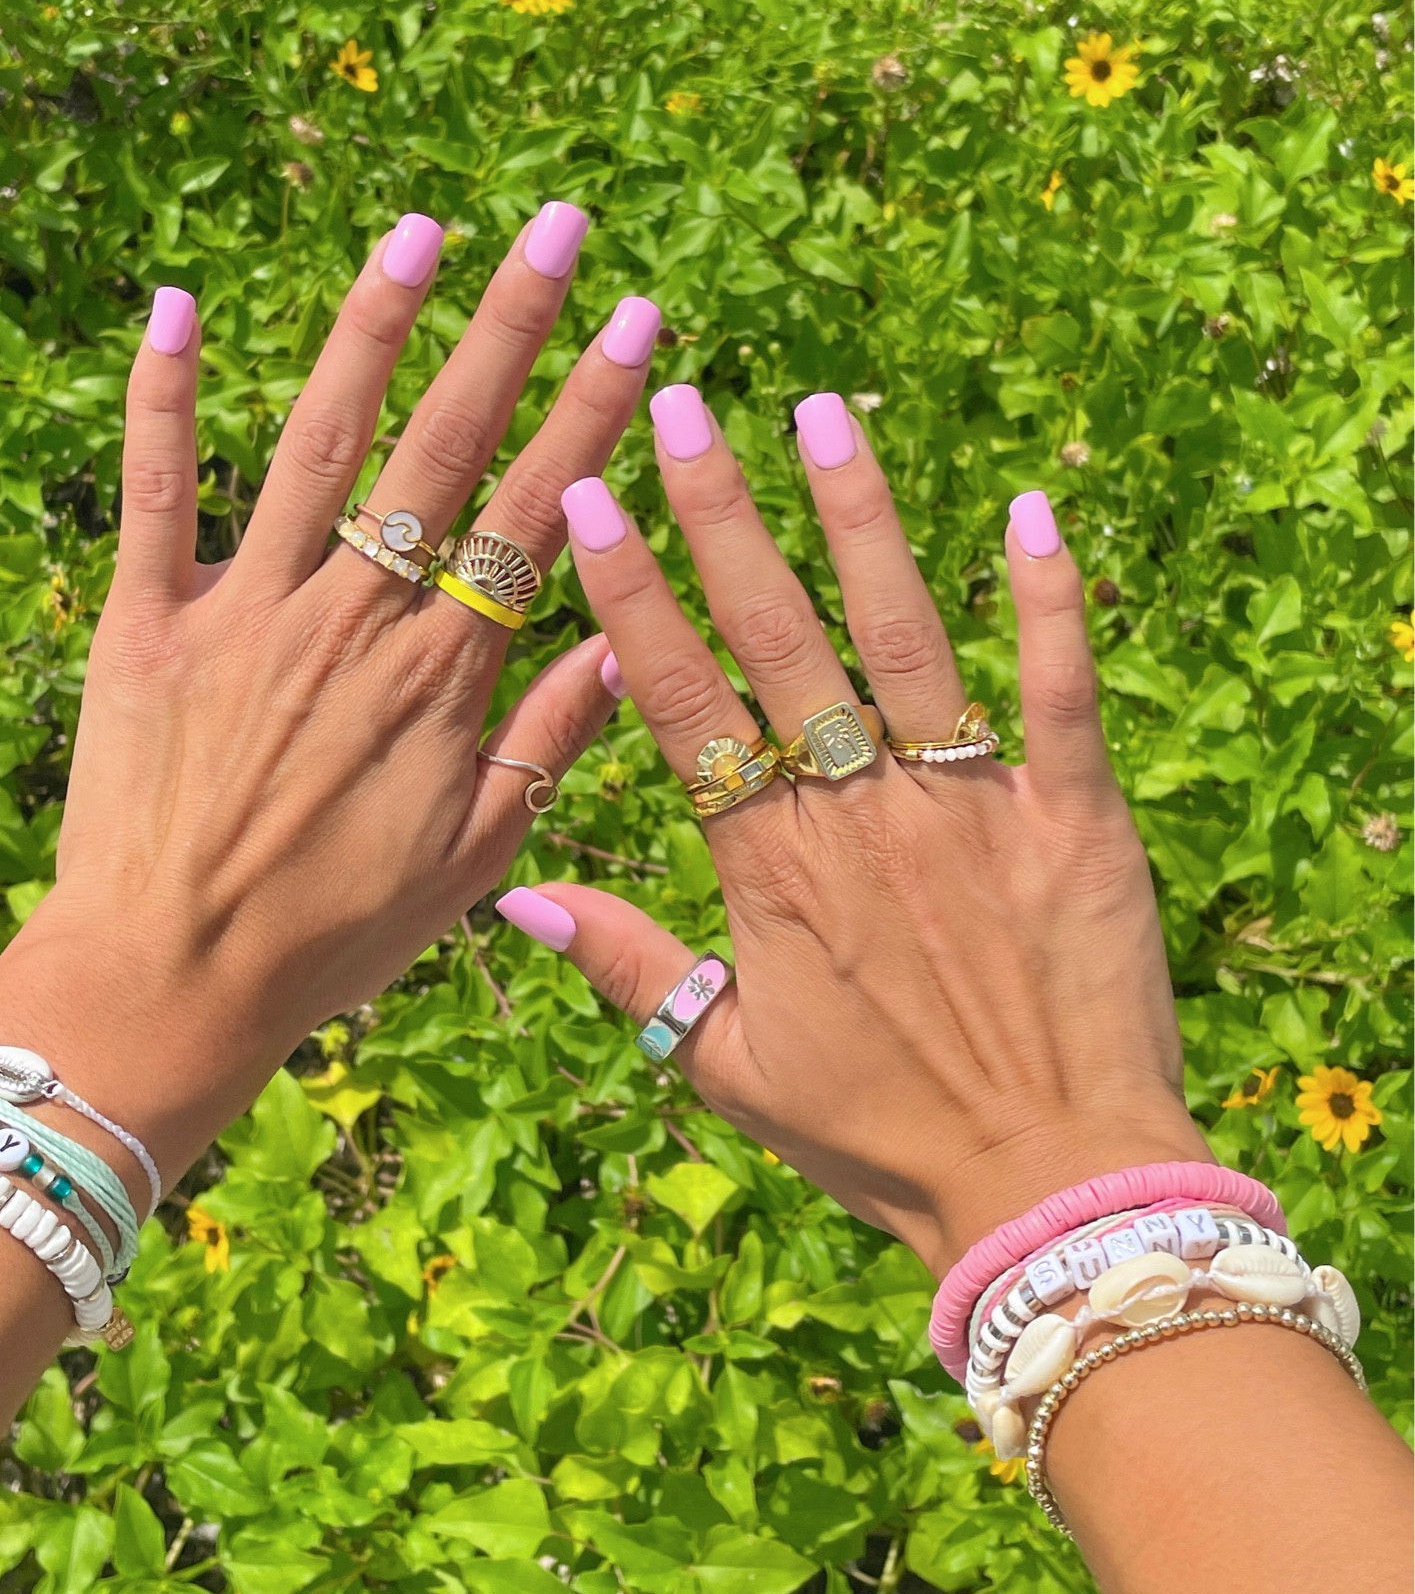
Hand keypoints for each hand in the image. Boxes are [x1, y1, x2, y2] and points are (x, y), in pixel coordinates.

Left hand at [0, 205, 652, 1184]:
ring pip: (320, 442)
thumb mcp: (472, 860)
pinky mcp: (145, 620)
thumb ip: (547, 744)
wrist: (168, 979)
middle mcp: (352, 618)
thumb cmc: (330, 936)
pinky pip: (153, 492)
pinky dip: (162, 396)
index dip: (595, 413)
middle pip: (445, 447)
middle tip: (560, 229)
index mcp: (439, 676)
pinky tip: (176, 303)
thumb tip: (627, 644)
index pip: (535, 513)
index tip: (643, 325)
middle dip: (511, 329)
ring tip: (421, 230)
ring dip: (372, 329)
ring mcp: (245, 609)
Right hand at [498, 388, 1209, 1275]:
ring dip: (860, 519)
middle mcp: (860, 814)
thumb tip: (519, 895)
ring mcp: (971, 806)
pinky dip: (1050, 601)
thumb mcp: (728, 1065)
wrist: (1046, 1187)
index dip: (632, 593)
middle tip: (684, 407)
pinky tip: (1031, 509)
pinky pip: (1061, 690)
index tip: (595, 499)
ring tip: (822, 414)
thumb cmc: (879, 1134)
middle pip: (777, 638)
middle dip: (721, 513)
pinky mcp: (1075, 817)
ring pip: (904, 635)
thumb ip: (628, 967)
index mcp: (770, 866)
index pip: (681, 701)